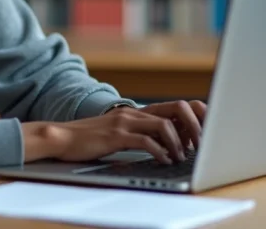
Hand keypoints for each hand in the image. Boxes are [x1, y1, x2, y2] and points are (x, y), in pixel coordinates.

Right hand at [21, 105, 192, 164]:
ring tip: (180, 157)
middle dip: (194, 128)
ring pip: (164, 125)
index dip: (195, 117)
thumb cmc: (90, 138)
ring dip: (178, 143)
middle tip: (200, 147)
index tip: (204, 135)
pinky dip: (160, 152)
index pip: (176, 105)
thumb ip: (141, 133)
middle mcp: (134, 112)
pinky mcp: (116, 135)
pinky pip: (146, 141)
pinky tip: (163, 161)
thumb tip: (169, 144)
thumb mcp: (120, 132)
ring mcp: (125, 122)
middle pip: (177, 108)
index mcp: (138, 111)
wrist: (61, 137)